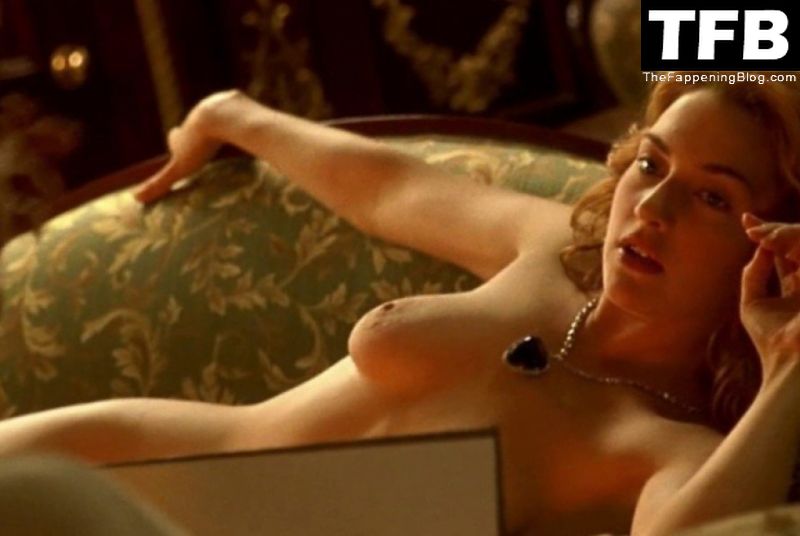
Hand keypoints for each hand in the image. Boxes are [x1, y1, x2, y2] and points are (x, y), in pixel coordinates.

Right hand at [133, 90, 243, 203]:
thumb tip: (135, 198)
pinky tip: (248, 119)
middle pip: (195, 123)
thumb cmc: (200, 144)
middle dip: (198, 129)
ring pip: (217, 113)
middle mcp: (197, 116)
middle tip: (203, 137)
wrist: (222, 116)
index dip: (176, 140)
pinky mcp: (235, 100)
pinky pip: (239, 108)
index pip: (175, 137)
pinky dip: (242, 114)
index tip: (176, 138)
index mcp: (184, 133)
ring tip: (229, 129)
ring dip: (221, 120)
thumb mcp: (181, 167)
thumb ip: (162, 183)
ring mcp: (216, 105)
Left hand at [741, 213, 799, 379]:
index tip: (747, 221)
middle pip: (796, 250)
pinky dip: (796, 252)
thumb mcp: (753, 304)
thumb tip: (758, 248)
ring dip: (786, 239)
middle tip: (753, 223)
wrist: (794, 363)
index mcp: (798, 291)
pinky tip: (779, 248)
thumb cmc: (771, 340)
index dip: (768, 238)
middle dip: (777, 232)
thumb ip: (753, 275)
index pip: (785, 258)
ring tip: (764, 234)